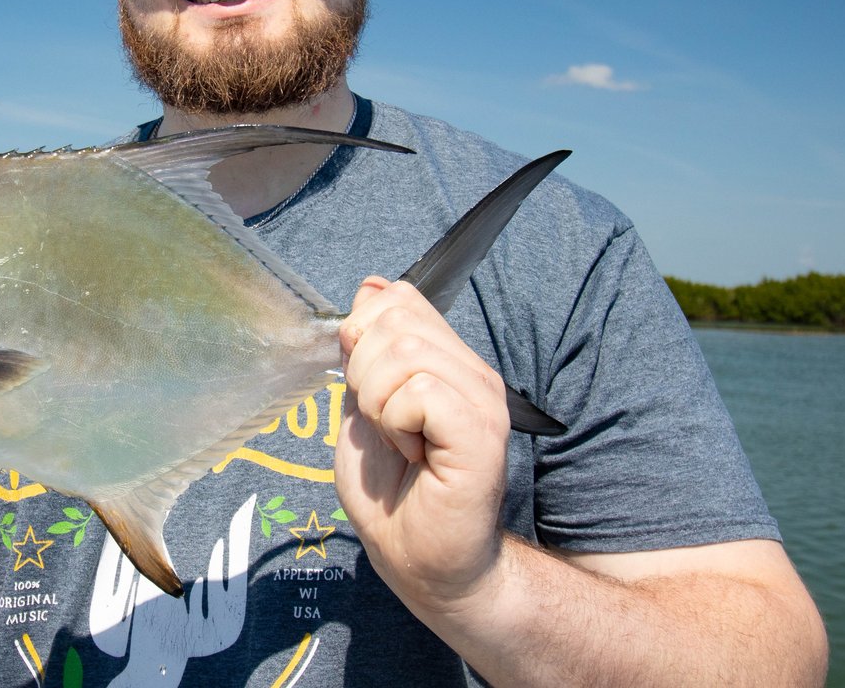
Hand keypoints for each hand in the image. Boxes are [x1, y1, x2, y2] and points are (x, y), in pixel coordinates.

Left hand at [333, 277, 509, 611]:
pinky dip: (396, 424)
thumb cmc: (392, 491)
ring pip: (405, 353)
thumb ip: (364, 351)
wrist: (420, 559)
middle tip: (382, 423)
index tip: (367, 389)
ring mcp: (482, 399)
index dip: (362, 334)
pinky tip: (412, 454)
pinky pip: (420, 392)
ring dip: (378, 403)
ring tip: (397, 440)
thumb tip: (370, 286)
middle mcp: (472, 371)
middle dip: (362, 371)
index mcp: (446, 358)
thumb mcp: (361, 405)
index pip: (398, 296)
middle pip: (394, 318)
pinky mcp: (481, 432)